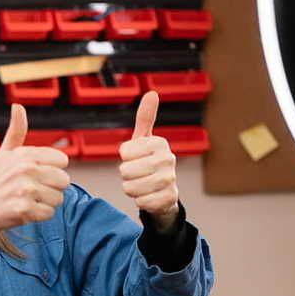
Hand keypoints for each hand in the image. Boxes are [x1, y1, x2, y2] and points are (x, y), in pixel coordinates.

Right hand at [0, 103, 69, 252]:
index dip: (52, 170)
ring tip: (26, 201)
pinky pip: (49, 213)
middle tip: (31, 191)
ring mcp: (25, 190)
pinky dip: (38, 216)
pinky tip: (23, 211)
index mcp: (24, 154)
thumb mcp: (3, 153)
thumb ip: (16, 131)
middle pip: (64, 180)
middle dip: (51, 188)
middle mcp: (26, 169)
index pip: (63, 160)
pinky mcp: (24, 210)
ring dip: (45, 203)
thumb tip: (18, 106)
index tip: (36, 175)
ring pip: (58, 198)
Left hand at [118, 91, 179, 229]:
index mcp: (160, 142)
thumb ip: (145, 118)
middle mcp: (168, 159)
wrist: (164, 192)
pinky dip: (140, 202)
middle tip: (137, 174)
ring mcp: (170, 180)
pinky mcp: (169, 199)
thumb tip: (152, 93)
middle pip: (125, 171)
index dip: (125, 158)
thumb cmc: (148, 162)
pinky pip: (141, 202)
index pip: (124, 152)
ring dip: (131, 189)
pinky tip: (149, 197)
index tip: (136, 158)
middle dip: (126, 176)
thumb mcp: (144, 140)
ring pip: (131, 188)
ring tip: (142, 185)